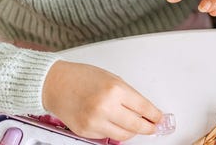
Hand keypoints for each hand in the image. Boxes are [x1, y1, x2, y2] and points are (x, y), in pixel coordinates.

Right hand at [42, 61, 160, 141]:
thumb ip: (129, 96)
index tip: (159, 118)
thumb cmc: (82, 78)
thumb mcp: (113, 79)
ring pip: (124, 135)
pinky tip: (116, 124)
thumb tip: (145, 110)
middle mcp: (105, 107)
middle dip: (148, 127)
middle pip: (137, 125)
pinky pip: (108, 137)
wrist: (56, 84)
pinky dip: (115, 132)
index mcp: (115, 90)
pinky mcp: (86, 131)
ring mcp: (94, 122)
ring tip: (135, 126)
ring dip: (133, 132)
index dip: (155, 115)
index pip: (144, 108)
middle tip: (153, 126)